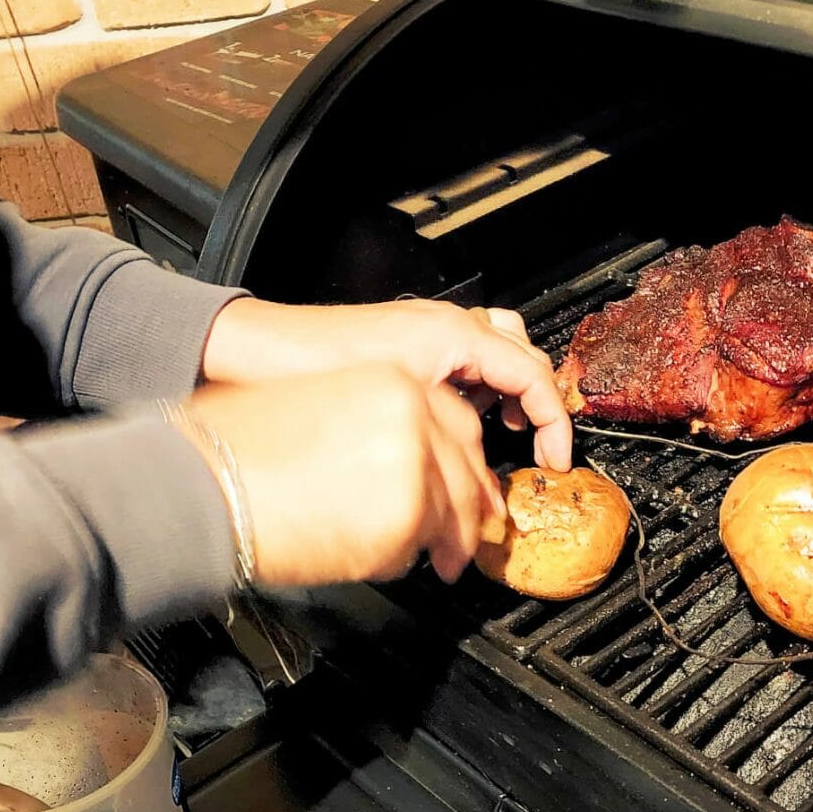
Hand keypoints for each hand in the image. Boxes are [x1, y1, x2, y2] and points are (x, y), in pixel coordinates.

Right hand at [182, 365, 505, 586]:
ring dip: (446, 542)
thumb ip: (370, 422)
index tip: (470, 482)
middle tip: (471, 532)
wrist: (200, 484)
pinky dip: (405, 560)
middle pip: (466, 471)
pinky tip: (379, 560)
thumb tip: (394, 457)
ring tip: (438, 561)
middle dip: (471, 507)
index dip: (466, 461)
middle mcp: (413, 421)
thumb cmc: (232, 446)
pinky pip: (417, 549)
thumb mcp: (313, 402)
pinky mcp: (401, 523)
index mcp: (393, 384)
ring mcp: (413, 473)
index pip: (459, 424)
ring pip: (451, 515)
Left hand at [202, 296, 571, 470]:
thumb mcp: (399, 409)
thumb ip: (452, 439)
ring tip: (502, 428)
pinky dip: (477, 387)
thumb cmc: (314, 365)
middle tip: (538, 448)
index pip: (534, 377)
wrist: (258, 351)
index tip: (554, 461)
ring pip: (498, 353)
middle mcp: (447, 326)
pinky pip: (465, 360)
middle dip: (538, 407)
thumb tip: (475, 485)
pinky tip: (461, 418)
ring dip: (510, 391)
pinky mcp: (407, 346)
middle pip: (525, 359)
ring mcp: (427, 332)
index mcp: (456, 334)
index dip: (554, 425)